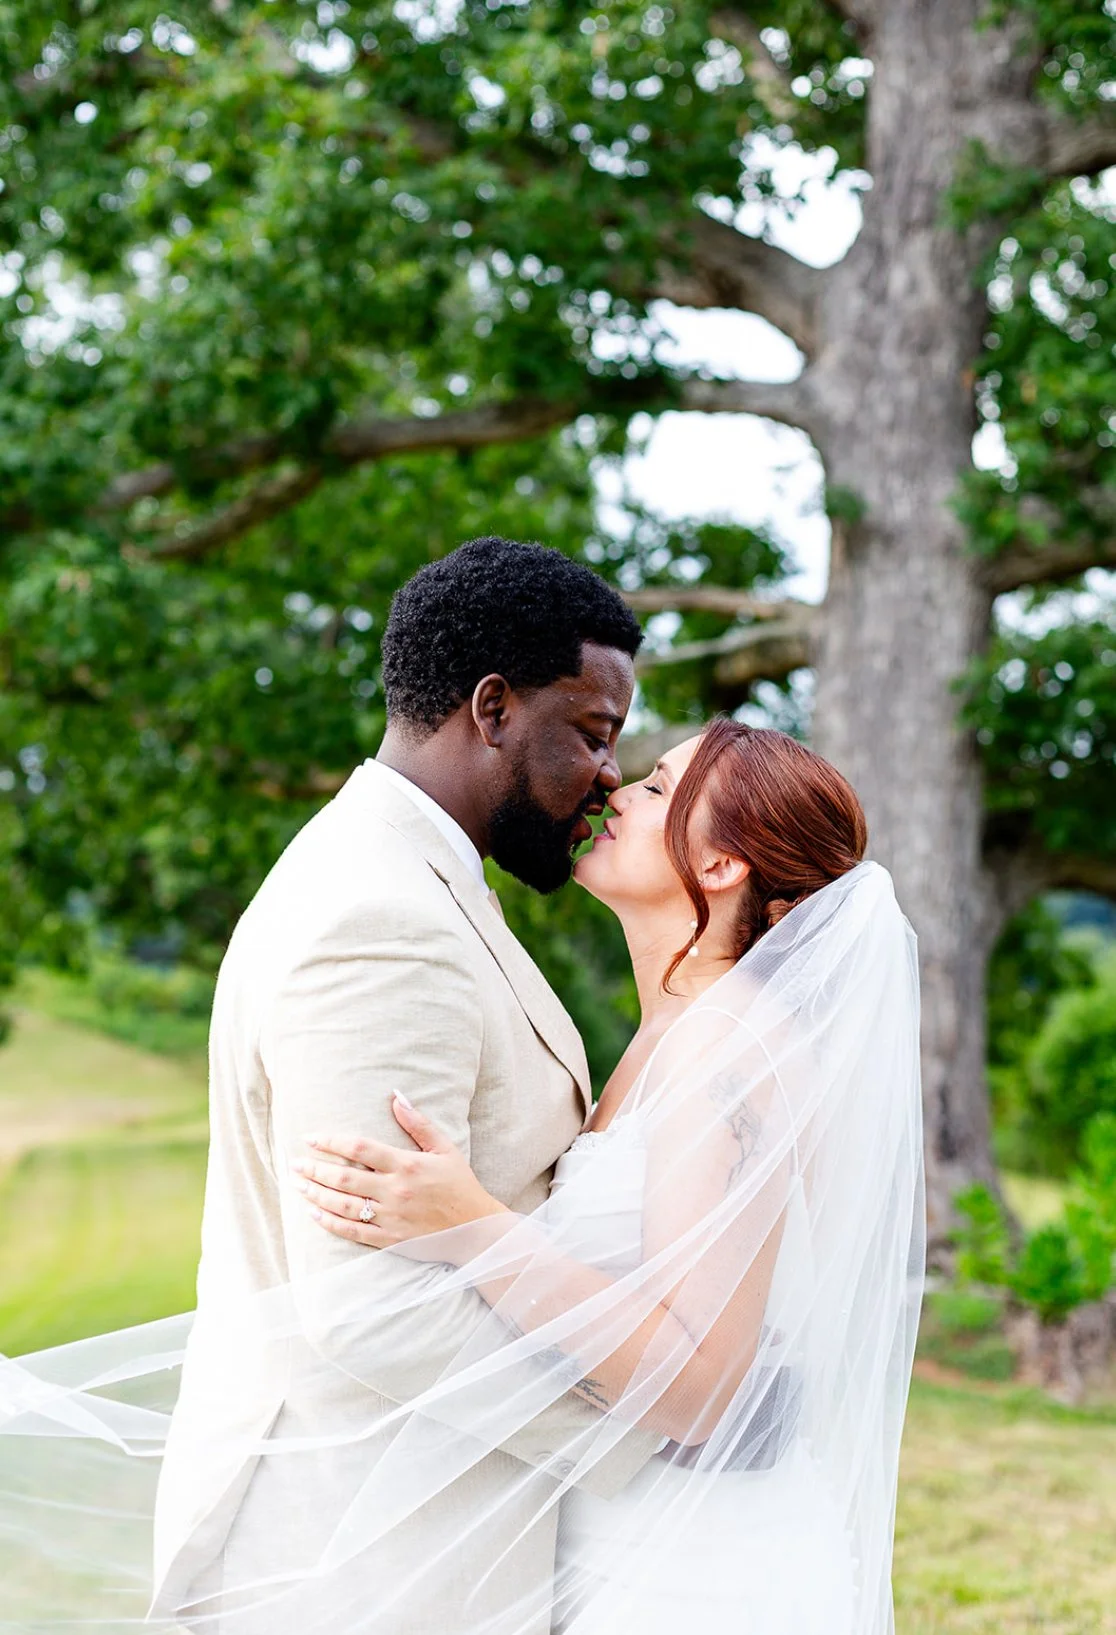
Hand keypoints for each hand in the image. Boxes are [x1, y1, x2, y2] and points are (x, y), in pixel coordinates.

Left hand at [293, 1093, 508, 1249]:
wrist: (475, 1229)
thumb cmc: (460, 1184)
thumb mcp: (445, 1148)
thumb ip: (418, 1123)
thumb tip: (396, 1096)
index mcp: (406, 1165)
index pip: (360, 1148)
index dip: (331, 1141)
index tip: (311, 1138)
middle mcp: (394, 1191)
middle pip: (344, 1177)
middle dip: (314, 1169)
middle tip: (294, 1164)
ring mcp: (390, 1217)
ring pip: (343, 1205)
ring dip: (316, 1194)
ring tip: (297, 1185)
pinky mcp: (390, 1239)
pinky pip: (353, 1231)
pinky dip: (330, 1223)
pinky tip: (314, 1214)